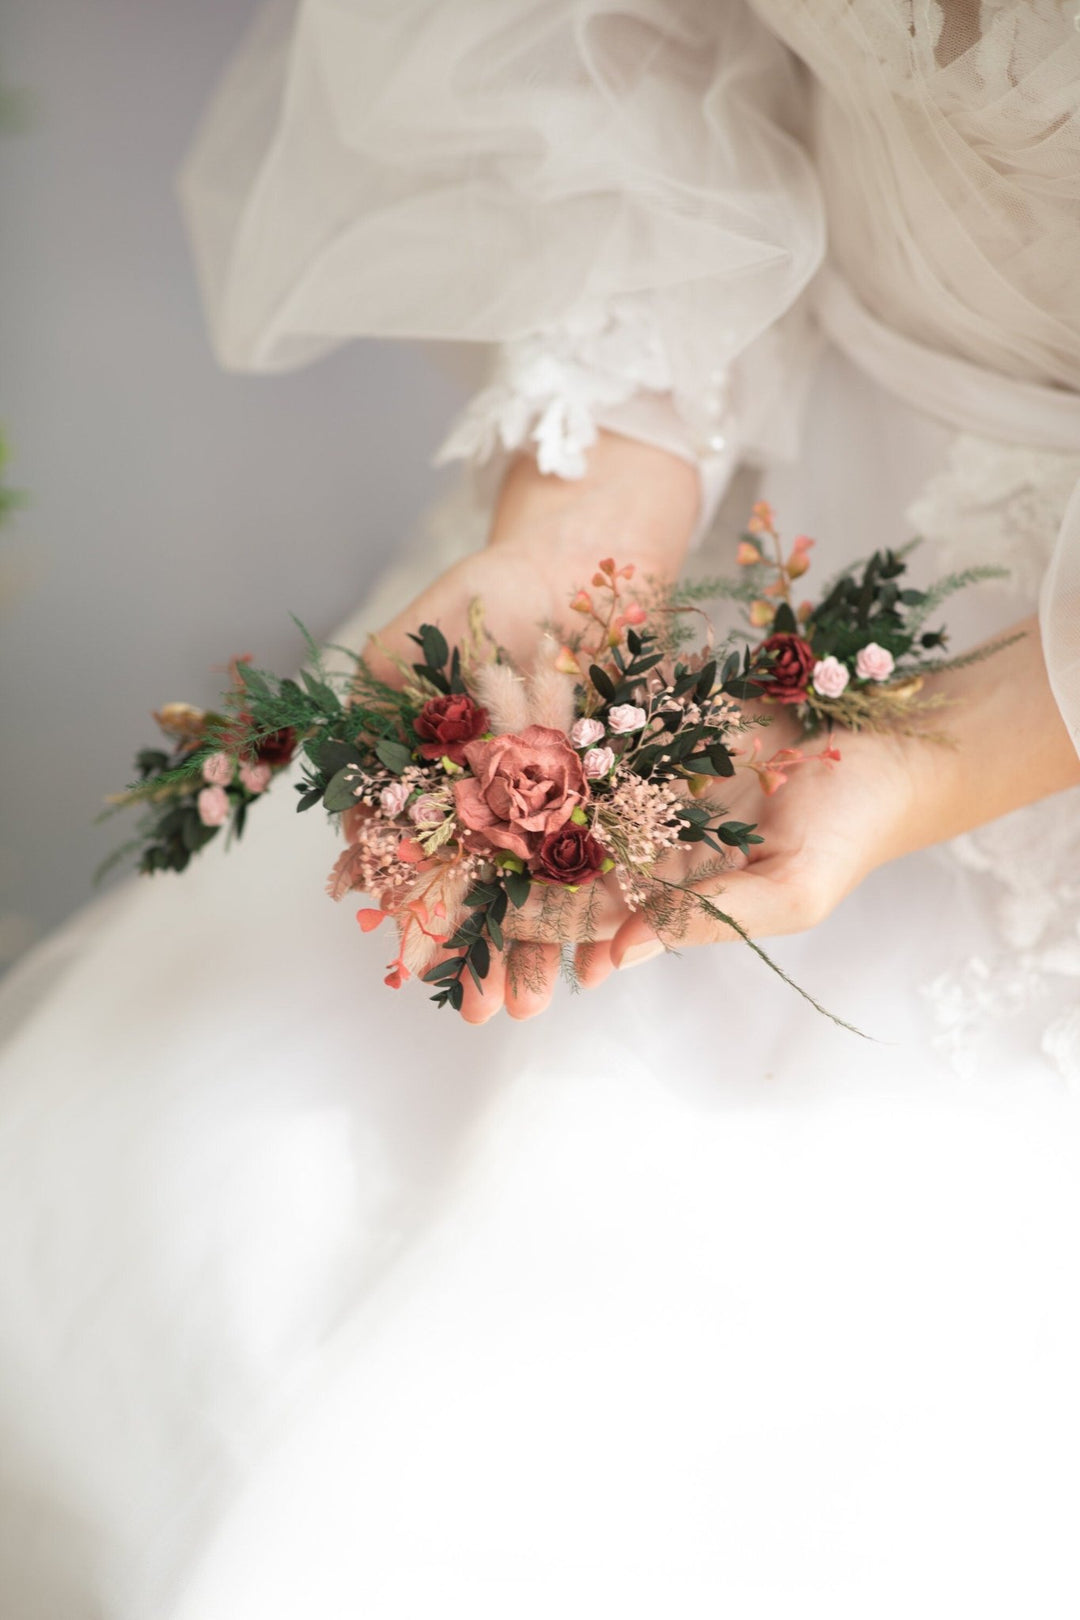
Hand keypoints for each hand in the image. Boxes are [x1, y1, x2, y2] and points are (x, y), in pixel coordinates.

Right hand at [359, 430, 701, 1018]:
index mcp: (429, 781)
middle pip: (479, 891)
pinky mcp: (614, 794)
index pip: (411, 861)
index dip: (409, 912)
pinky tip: (605, 954)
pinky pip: (607, 860)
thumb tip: (369, 812)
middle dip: (478, 953)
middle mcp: (488, 803)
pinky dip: (604, 906)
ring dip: (536, 950)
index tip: (410, 962)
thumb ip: (383, 718)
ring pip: (542, 890)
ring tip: (538, 1006)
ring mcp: (551, 804)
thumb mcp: (405, 647)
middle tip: (483, 1015)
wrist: (584, 555)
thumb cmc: (481, 593)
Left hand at [459, 614, 1079, 1021]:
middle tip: (431, 855)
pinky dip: (549, 703)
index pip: (580, 919)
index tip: (473, 933)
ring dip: (508, 765)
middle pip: (552, 850)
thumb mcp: (787, 894)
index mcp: (660, 896)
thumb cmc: (846, 836)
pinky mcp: (648, 719)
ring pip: (561, 777)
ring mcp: (639, 777)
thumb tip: (620, 955)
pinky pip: (590, 714)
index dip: (528, 929)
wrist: (886, 744)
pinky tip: (501, 687)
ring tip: (453, 755)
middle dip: (495, 851)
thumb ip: (706, 920)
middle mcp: (639, 841)